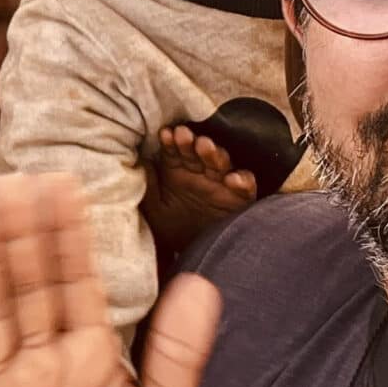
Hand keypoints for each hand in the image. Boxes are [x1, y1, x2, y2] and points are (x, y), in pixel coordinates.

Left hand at [141, 125, 257, 259]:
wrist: (194, 252)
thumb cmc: (171, 228)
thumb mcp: (155, 209)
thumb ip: (150, 185)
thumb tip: (143, 161)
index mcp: (179, 171)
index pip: (175, 151)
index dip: (171, 142)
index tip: (166, 134)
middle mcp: (201, 173)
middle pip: (198, 152)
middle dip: (191, 143)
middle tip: (184, 135)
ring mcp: (221, 183)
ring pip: (221, 163)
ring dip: (214, 154)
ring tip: (205, 146)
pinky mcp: (239, 198)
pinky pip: (245, 187)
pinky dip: (242, 180)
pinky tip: (233, 179)